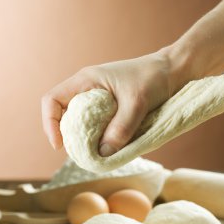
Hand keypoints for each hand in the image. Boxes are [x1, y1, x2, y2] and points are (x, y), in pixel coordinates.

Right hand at [41, 48, 183, 155]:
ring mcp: (98, 96)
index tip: (60, 145)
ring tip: (93, 152)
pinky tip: (107, 145)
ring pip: (79, 120)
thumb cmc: (153, 78)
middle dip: (67, 135)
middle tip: (80, 153)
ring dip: (83, 137)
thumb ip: (120, 129)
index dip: (50, 123)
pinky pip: (95, 122)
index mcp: (86, 80)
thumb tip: (103, 154)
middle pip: (63, 113)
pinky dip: (97, 135)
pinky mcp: (109, 105)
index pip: (52, 100)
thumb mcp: (136, 104)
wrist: (172, 70)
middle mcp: (87, 88)